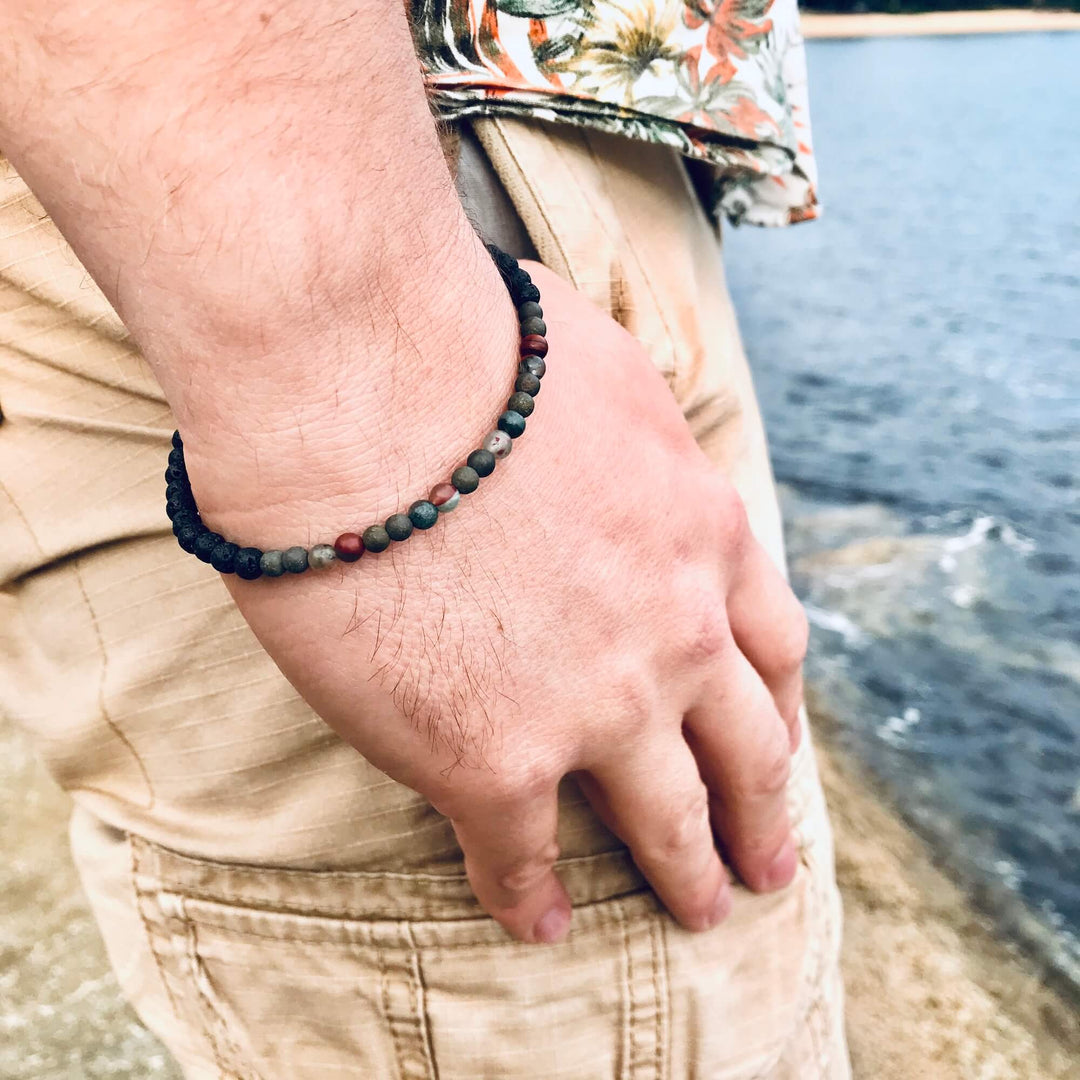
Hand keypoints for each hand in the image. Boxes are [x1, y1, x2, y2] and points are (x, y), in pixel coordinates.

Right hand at [185, 262, 807, 943]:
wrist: (362, 386)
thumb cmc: (464, 346)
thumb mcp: (600, 361)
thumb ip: (630, 416)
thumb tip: (605, 408)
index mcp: (700, 533)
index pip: (772, 642)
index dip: (778, 702)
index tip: (775, 741)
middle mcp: (673, 634)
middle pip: (749, 751)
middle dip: (763, 814)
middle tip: (767, 864)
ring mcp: (594, 706)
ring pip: (667, 821)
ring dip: (687, 871)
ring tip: (697, 910)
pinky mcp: (490, 760)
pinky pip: (522, 858)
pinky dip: (531, 899)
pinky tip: (536, 921)